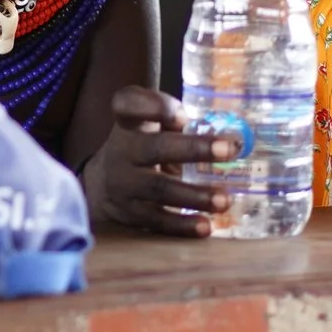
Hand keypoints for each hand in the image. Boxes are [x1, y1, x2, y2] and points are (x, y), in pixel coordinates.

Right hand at [84, 86, 240, 236]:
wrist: (103, 184)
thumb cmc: (142, 146)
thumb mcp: (149, 124)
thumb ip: (175, 118)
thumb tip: (223, 129)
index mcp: (129, 122)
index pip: (129, 104)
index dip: (154, 107)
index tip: (182, 116)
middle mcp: (123, 151)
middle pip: (154, 148)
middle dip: (193, 149)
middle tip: (229, 150)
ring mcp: (124, 184)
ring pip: (158, 189)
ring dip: (194, 195)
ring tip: (225, 199)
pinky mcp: (130, 213)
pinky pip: (157, 220)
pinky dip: (183, 226)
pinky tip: (207, 227)